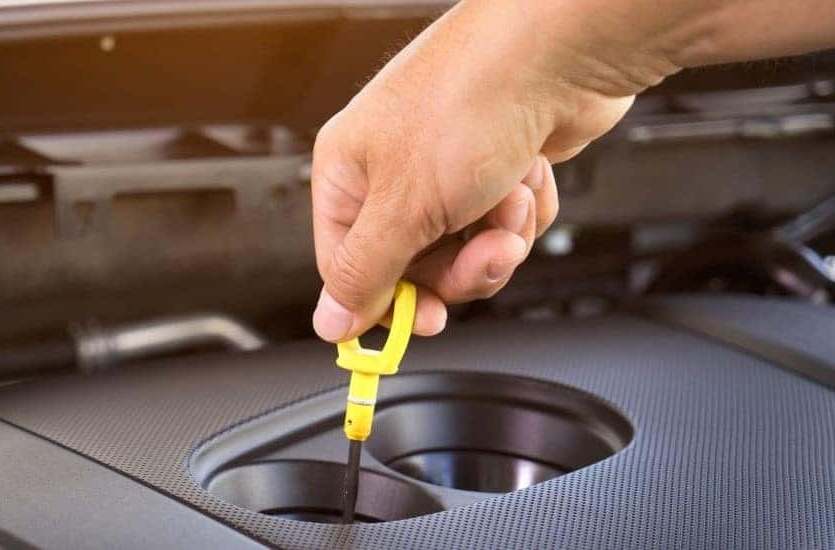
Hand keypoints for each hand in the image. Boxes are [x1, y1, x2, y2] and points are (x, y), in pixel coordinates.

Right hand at [309, 0, 658, 341]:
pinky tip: (528, 176)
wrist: (560, 52)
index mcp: (349, 172)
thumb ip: (364, 273)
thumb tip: (328, 322)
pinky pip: (505, 224)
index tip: (425, 322)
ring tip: (509, 197)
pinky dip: (524, 210)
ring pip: (466, 249)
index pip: (348, 267)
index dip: (388, 303)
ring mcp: (447, 166)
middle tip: (486, 252)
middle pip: (414, 266)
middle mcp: (393, 169)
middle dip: (461, 267)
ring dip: (498, 237)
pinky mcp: (498, 164)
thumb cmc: (472, 101)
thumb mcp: (404, 208)